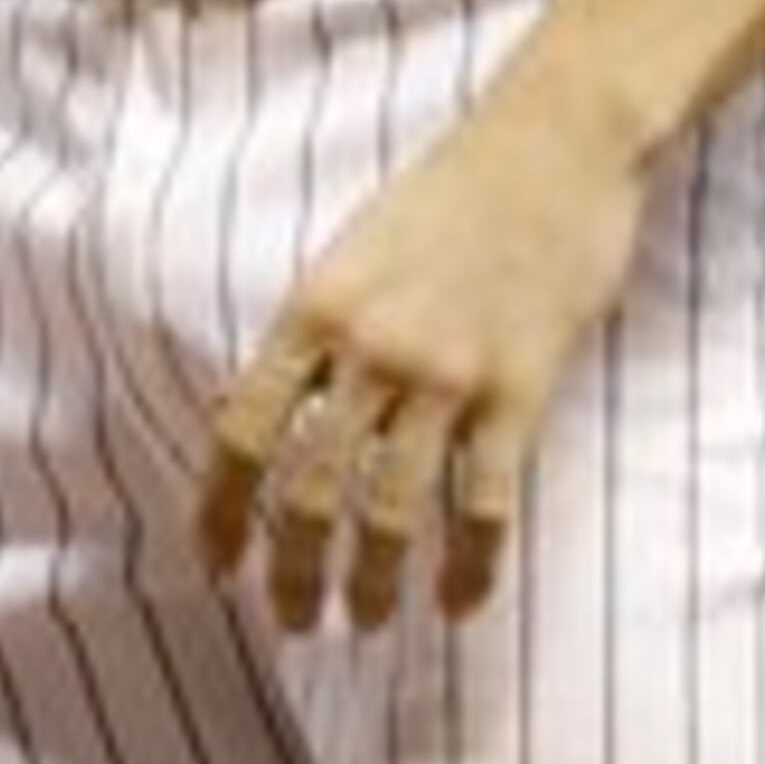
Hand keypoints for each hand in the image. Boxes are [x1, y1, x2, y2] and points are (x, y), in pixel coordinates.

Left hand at [192, 85, 644, 631]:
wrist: (550, 144)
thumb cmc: (450, 193)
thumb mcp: (355, 249)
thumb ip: (314, 331)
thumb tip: (256, 408)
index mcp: (316, 304)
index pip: (244, 426)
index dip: (220, 506)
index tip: (214, 562)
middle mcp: (371, 344)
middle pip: (311, 485)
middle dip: (294, 567)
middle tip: (292, 619)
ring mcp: (447, 371)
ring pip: (393, 509)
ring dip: (374, 581)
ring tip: (365, 619)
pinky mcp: (519, 390)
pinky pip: (484, 505)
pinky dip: (467, 568)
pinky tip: (454, 602)